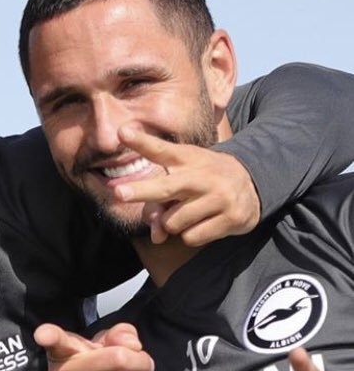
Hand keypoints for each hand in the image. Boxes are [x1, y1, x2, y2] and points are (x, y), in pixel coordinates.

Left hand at [112, 128, 259, 245]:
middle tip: (118, 193)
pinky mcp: (232, 217)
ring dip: (173, 224)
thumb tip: (157, 236)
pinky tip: (205, 222)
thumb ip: (157, 201)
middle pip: (166, 187)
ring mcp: (220, 196)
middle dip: (141, 191)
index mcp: (186, 159)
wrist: (252, 184)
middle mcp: (202, 175)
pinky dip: (191, 235)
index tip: (122, 133)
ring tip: (190, 211)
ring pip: (173, 222)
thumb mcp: (181, 176)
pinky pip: (191, 237)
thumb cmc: (202, 181)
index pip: (161, 150)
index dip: (141, 142)